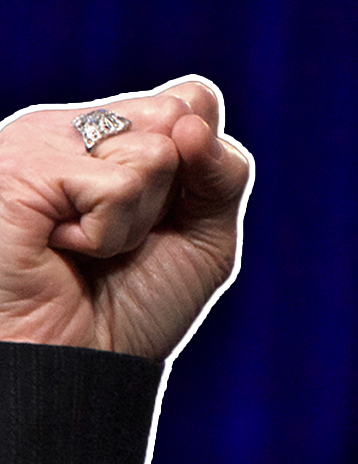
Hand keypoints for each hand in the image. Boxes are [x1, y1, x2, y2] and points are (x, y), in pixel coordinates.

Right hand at [0, 79, 252, 359]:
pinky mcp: (16, 169)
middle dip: (171, 192)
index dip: (199, 165)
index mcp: (106, 132)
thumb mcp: (205, 235)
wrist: (77, 371)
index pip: (192, 101)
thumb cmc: (130, 309)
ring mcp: (37, 140)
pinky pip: (117, 184)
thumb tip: (191, 119)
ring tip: (84, 248)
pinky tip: (58, 248)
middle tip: (119, 238)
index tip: (160, 218)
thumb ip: (221, 169)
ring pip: (155, 147)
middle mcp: (68, 127)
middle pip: (178, 114)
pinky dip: (106, 232)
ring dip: (137, 218)